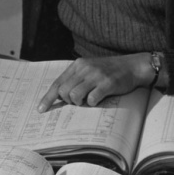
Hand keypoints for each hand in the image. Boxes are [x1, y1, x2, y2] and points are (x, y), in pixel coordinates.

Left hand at [37, 53, 153, 111]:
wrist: (132, 66)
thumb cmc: (110, 71)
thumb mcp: (89, 69)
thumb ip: (76, 79)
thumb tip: (60, 96)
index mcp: (78, 65)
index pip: (57, 83)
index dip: (47, 98)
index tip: (41, 109)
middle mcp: (84, 68)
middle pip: (64, 91)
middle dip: (68, 101)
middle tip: (79, 101)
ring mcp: (96, 75)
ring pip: (74, 95)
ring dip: (79, 103)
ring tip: (88, 100)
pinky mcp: (107, 83)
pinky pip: (91, 99)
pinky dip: (92, 103)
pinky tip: (98, 99)